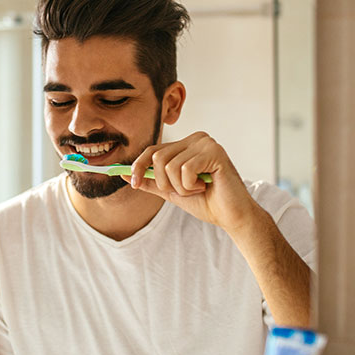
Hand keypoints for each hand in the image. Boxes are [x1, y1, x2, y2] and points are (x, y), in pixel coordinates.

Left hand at [125, 131, 263, 232]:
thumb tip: (123, 174)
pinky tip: (206, 186)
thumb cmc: (206, 202)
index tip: (132, 183)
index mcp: (186, 144)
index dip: (138, 166)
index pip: (153, 150)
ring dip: (180, 187)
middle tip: (185, 191)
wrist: (231, 216)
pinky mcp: (215, 151)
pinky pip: (184, 169)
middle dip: (165, 182)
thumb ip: (150, 181)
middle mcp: (196, 138)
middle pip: (157, 157)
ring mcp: (206, 143)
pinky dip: (190, 185)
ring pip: (169, 166)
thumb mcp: (172, 191)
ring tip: (198, 189)